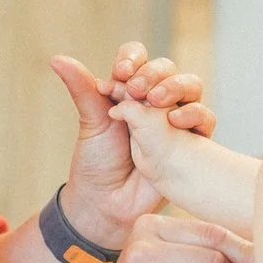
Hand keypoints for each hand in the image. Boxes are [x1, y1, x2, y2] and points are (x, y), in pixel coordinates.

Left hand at [48, 42, 214, 240]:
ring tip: (156, 101)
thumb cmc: (98, 163)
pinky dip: (194, 114)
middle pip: (167, 69)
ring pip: (191, 87)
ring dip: (176, 87)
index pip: (139, 59)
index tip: (120, 74)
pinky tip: (176, 121)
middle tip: (135, 90)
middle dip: (153, 73)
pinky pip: (204, 119)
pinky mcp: (191, 142)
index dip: (133, 59)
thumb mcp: (91, 123)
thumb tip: (57, 59)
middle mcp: (155, 102)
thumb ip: (82, 89)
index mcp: (129, 91)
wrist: (108, 203)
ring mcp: (175, 120)